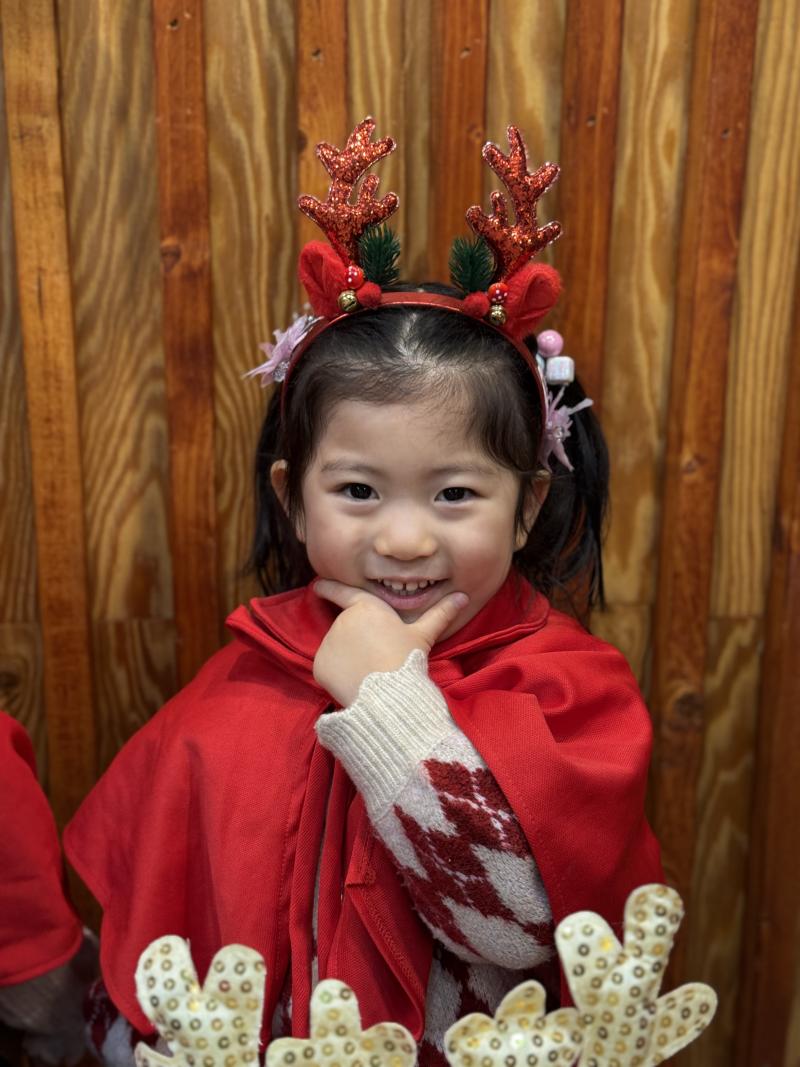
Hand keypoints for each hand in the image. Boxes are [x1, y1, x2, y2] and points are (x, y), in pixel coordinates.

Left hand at [312, 579, 467, 705]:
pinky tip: (356, 683)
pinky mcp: (320, 666)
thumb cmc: (407, 659)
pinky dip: (338, 675)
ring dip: (349, 658)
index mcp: (366, 607)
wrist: (388, 695)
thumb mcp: (424, 635)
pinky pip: (329, 669)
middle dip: (357, 640)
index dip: (329, 588)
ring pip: (338, 649)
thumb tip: (463, 597)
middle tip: (377, 658)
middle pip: (347, 629)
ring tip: (370, 672)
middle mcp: (342, 620)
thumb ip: (440, 614)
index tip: (317, 585)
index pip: (343, 593)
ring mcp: (329, 643)